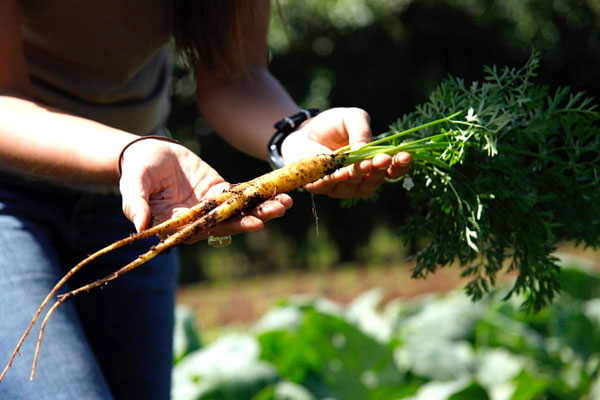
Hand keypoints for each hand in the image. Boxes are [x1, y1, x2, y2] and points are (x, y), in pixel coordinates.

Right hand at [119, 138, 291, 240]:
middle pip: (231, 222)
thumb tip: (139, 228)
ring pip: (240, 209)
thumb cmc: (137, 169)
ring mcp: (211, 206)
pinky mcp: (219, 191)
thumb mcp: (133, 184)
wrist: (146, 153)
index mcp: (178, 225)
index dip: (232, 227)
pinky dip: (259, 193)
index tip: (254, 223)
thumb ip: (136, 204)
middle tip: (279, 210)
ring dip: (263, 207)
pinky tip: (278, 191)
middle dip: (256, 217)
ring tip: (286, 202)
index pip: (209, 230)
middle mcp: (198, 220)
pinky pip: (241, 193)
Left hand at [280, 107, 411, 197]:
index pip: (391, 171)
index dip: (400, 166)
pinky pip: (328, 187)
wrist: (301, 129)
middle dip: (378, 171)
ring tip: (359, 166)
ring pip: (353, 187)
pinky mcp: (318, 186)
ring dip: (357, 176)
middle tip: (381, 160)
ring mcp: (340, 185)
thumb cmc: (331, 125)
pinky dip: (334, 181)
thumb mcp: (350, 118)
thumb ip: (361, 130)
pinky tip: (338, 173)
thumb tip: (364, 149)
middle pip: (374, 182)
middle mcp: (359, 179)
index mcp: (373, 163)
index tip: (404, 156)